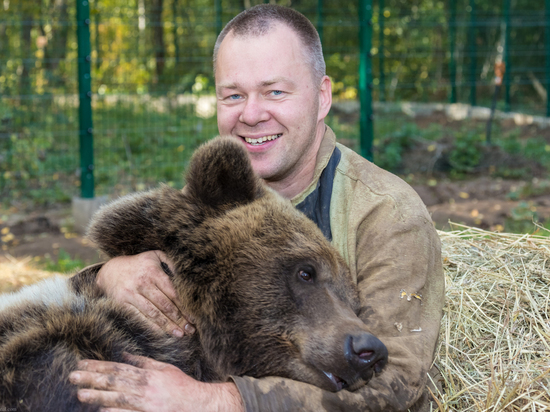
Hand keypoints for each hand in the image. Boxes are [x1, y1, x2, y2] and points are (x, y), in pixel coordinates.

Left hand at [69, 354, 244, 411]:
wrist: (197, 403)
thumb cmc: (181, 386)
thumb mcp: (164, 369)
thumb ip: (144, 362)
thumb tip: (125, 355)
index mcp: (147, 374)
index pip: (117, 368)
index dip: (99, 366)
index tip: (82, 364)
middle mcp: (144, 387)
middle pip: (114, 381)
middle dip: (92, 378)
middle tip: (72, 376)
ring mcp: (145, 404)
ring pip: (117, 398)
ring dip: (98, 395)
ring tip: (80, 393)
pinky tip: (101, 410)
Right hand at [96, 250, 194, 336]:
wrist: (110, 271)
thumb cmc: (139, 264)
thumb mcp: (154, 256)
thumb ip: (171, 262)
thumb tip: (186, 274)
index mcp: (153, 272)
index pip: (172, 292)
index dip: (184, 306)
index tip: (194, 317)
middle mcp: (143, 283)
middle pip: (165, 305)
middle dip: (179, 319)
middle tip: (190, 330)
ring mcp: (131, 294)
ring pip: (153, 314)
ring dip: (168, 326)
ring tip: (180, 334)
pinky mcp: (122, 304)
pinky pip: (139, 318)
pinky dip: (152, 327)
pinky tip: (162, 333)